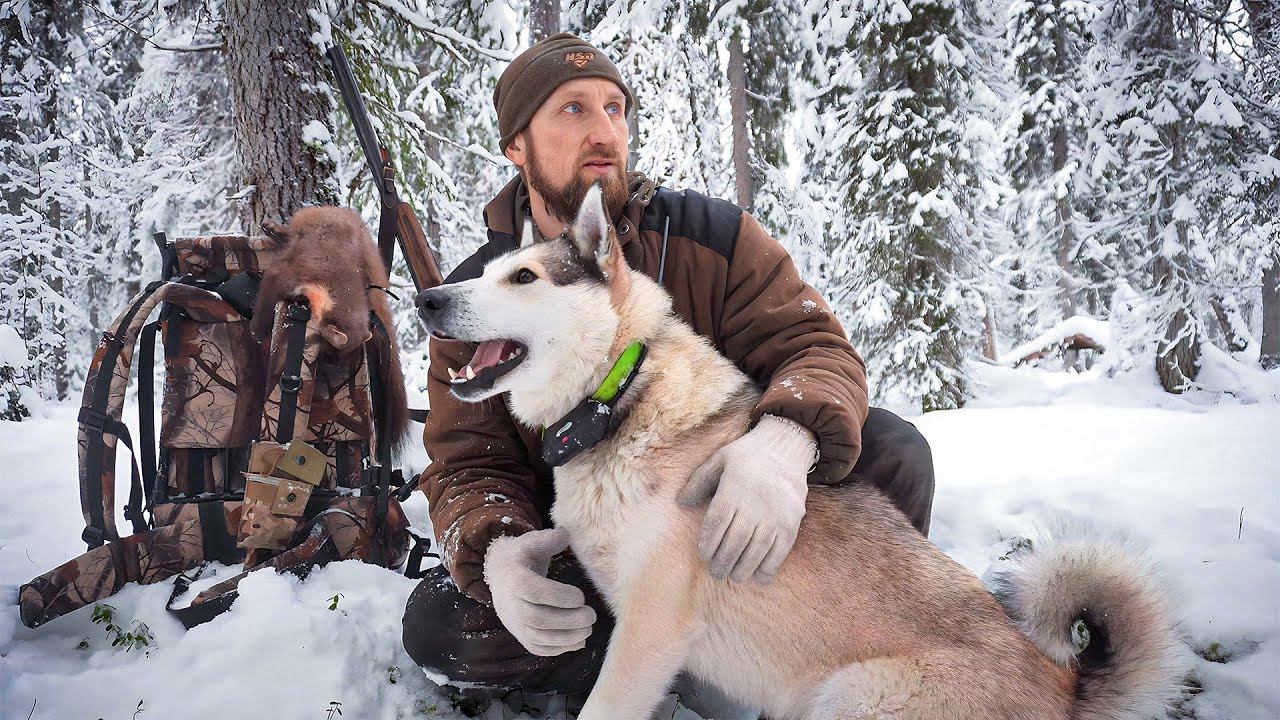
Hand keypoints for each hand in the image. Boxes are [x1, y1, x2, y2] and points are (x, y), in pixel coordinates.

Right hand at [483, 527, 596, 655]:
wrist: (501, 576)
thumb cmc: (523, 557)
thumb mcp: (532, 542)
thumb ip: (549, 539)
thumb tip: (566, 534)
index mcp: (514, 578)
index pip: (533, 592)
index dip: (558, 596)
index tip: (580, 595)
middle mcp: (510, 604)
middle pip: (536, 619)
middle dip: (567, 620)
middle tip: (591, 615)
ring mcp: (514, 623)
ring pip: (538, 638)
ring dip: (567, 637)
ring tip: (588, 628)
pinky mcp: (521, 636)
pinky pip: (539, 648)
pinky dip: (560, 649)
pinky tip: (579, 640)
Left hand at [677, 415, 816, 583]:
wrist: (787, 447)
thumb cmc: (747, 456)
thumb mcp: (719, 459)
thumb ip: (698, 481)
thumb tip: (681, 503)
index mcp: (735, 486)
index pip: (718, 521)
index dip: (709, 541)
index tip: (703, 554)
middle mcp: (756, 502)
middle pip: (736, 540)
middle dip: (724, 561)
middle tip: (716, 572)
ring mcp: (777, 514)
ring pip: (757, 549)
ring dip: (744, 567)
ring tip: (733, 576)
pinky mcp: (792, 522)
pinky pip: (780, 550)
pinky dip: (769, 567)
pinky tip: (759, 577)